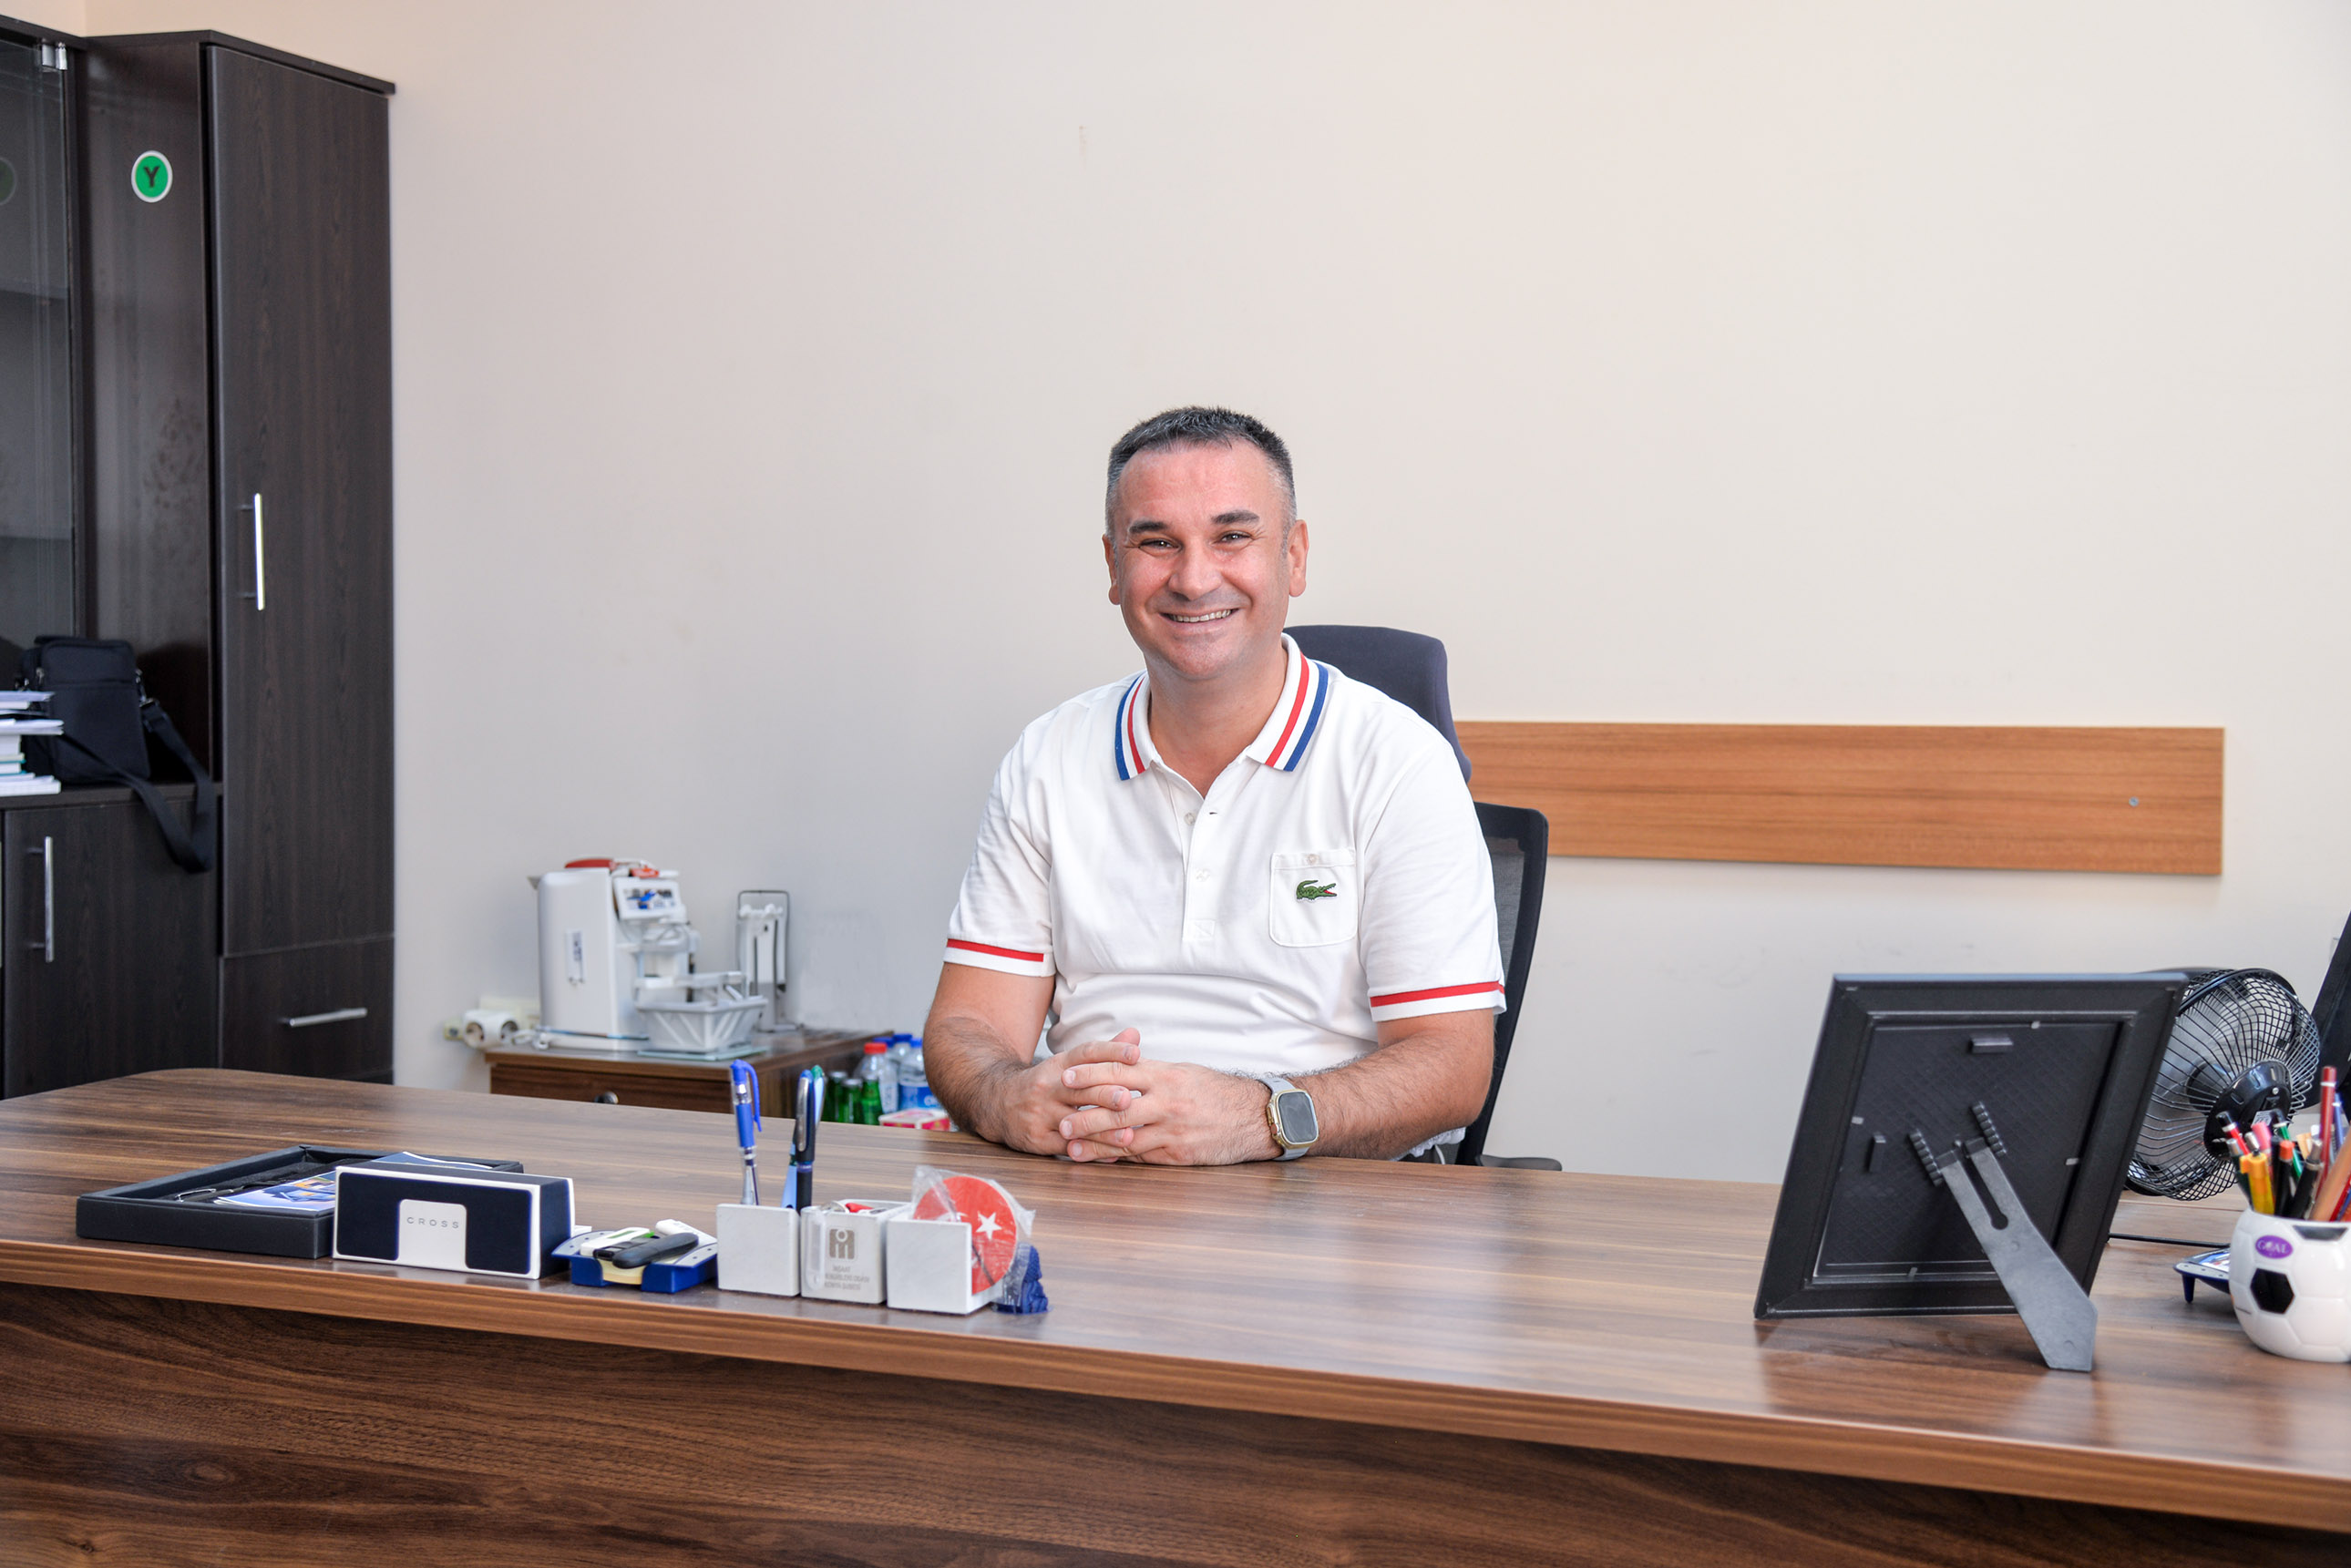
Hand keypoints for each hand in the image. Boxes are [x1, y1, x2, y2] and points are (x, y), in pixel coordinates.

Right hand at [979, 1029, 1145, 1155]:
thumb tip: (1134, 1036)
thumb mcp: (1068, 1064)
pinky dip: (1092, 1152)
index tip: (1135, 1054)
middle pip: (1080, 1090)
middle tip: (1129, 1099)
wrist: (997, 1102)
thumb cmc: (1046, 1083)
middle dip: (1105, 1095)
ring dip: (1103, 1131)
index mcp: (1059, 1065)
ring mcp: (1041, 1114)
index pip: (1086, 1053)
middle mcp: (1049, 1087)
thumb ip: (1104, 1053)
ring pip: (1075, 1123)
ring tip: (1128, 1135)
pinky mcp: (1038, 1139)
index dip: (1111, 1052)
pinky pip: (1068, 1147)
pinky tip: (1112, 1156)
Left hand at [1055, 1058, 1280, 1164]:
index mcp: (1166, 1075)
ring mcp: (1173, 1131)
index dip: (1090, 1074)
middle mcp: (1168, 1102)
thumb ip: (1151, 1070)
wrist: (1254, 1117)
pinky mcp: (1178, 1154)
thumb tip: (1119, 1063)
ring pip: (1126, 1138)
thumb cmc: (1215, 1091)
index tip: (1066, 1076)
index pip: (1120, 1071)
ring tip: (1071, 1147)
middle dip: (1085, 1116)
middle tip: (1061, 1121)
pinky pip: (1142, 1157)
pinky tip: (1101, 1159)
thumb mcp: (1183, 1071)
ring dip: (1095, 1144)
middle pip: (1117, 1109)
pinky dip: (1119, 1158)